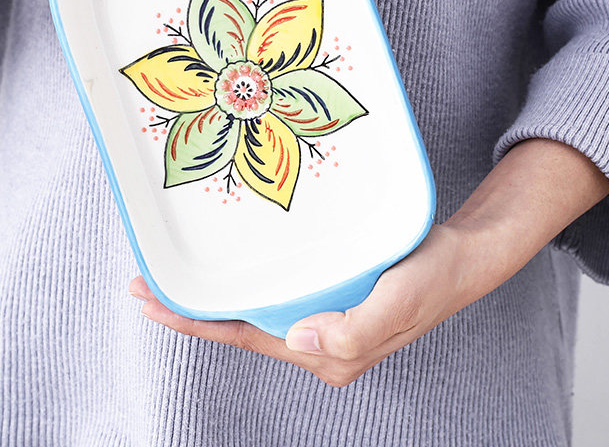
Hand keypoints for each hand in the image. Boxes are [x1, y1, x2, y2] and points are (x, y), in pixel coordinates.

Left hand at [130, 223, 469, 386]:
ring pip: (256, 303)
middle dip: (192, 306)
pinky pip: (277, 285)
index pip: (246, 337)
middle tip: (145, 279)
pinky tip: (234, 259)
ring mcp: (321, 313)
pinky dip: (247, 274)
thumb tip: (297, 340)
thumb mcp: (399, 303)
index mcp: (325, 351)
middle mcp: (315, 337)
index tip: (150, 298)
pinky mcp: (329, 290)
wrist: (463, 255)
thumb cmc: (434, 279)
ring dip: (216, 288)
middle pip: (240, 322)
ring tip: (176, 269)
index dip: (195, 320)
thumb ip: (351, 332)